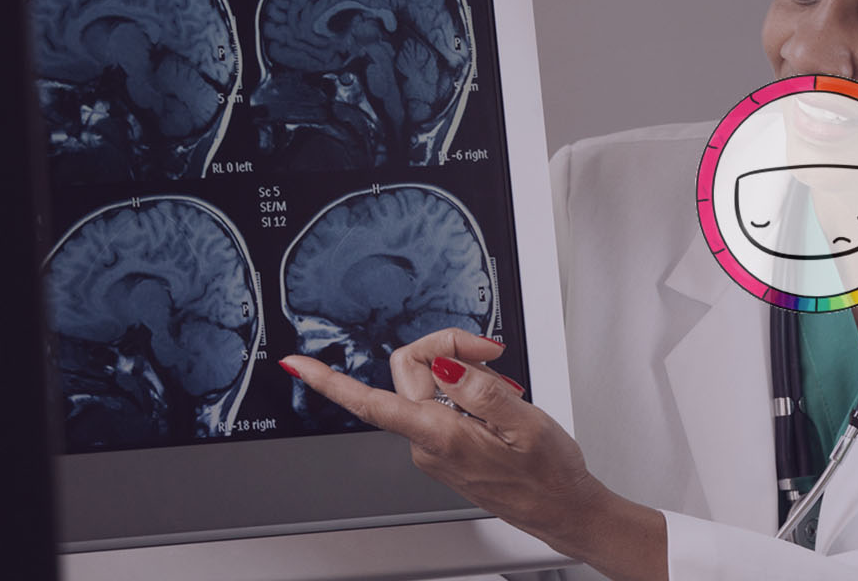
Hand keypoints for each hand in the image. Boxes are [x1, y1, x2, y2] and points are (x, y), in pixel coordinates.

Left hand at [279, 328, 610, 547]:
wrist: (560, 509)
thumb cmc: (548, 475)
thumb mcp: (525, 423)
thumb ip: (480, 390)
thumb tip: (442, 365)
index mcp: (439, 436)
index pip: (370, 403)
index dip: (330, 382)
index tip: (297, 364)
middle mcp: (426, 442)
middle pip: (409, 371)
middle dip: (445, 348)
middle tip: (491, 352)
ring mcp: (433, 445)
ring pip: (427, 382)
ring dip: (462, 369)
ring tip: (504, 386)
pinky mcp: (444, 445)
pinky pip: (442, 400)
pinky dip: (467, 387)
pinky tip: (498, 401)